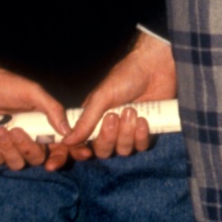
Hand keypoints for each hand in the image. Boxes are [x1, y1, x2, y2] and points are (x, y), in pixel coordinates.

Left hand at [0, 65, 70, 170]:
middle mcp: (31, 139)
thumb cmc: (7, 86)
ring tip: (1, 130)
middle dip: (31, 149)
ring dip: (10, 148)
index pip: (64, 145)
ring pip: (19, 163)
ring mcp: (13, 147)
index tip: (82, 153)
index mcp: (45, 126)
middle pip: (41, 159)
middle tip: (19, 132)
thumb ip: (52, 109)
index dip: (74, 152)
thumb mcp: (33, 93)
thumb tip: (67, 130)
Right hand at [63, 31, 175, 163]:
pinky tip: (143, 120)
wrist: (155, 69)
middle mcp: (109, 129)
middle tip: (113, 116)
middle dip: (108, 137)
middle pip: (102, 150)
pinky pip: (141, 146)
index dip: (80, 151)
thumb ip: (86, 120)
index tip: (86, 152)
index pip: (81, 144)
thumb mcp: (101, 97)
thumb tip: (66, 141)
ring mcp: (128, 132)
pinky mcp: (146, 132)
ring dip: (126, 133)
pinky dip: (141, 135)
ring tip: (131, 111)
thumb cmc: (125, 78)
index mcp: (93, 120)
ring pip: (122, 150)